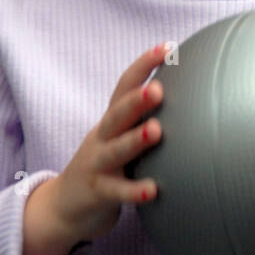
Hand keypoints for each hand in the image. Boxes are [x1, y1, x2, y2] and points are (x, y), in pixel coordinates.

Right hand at [48, 43, 168, 244]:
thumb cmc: (104, 167)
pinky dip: (134, 191)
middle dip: (135, 100)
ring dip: (135, 140)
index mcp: (110, 121)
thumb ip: (144, 121)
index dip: (143, 65)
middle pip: (116, 114)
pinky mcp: (97, 194)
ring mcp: (97, 165)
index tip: (167, 47)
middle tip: (158, 88)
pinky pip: (117, 192)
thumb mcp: (119, 139)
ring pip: (115, 150)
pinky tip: (154, 190)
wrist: (61, 207)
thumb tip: (193, 101)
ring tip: (157, 131)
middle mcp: (102, 138)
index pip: (124, 86)